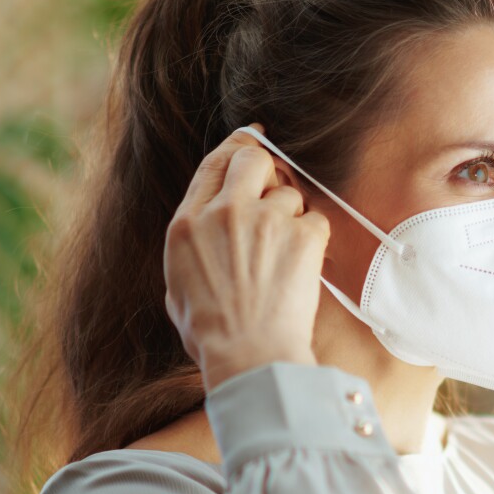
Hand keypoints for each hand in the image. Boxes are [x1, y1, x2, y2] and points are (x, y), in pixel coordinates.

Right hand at [164, 123, 329, 391]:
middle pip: (254, 157)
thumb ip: (194, 242)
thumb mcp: (178, 283)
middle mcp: (226, 212)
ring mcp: (267, 221)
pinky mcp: (304, 235)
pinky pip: (316, 219)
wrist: (250, 356)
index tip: (252, 137)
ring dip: (291, 215)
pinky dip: (314, 238)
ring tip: (284, 256)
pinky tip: (302, 266)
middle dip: (267, 163)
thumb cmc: (212, 332)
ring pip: (290, 193)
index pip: (214, 163)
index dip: (236, 146)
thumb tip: (208, 224)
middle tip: (274, 185)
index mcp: (188, 223)